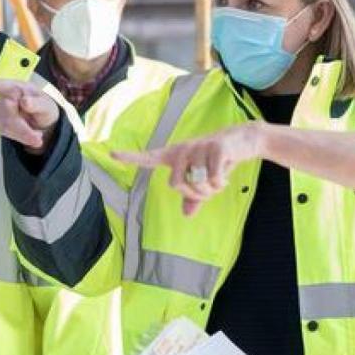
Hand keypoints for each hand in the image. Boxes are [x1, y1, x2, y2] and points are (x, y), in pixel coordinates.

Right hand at [0, 73, 60, 152]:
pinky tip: (28, 134)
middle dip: (22, 128)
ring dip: (22, 134)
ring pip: (5, 125)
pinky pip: (5, 132)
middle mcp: (4, 96)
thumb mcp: (47, 106)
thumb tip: (24, 101)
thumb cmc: (45, 109)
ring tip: (36, 135)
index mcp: (16, 87)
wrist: (43, 124)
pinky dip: (19, 137)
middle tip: (37, 137)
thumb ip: (37, 104)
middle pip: (6, 113)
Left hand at [113, 122, 264, 215]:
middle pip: (177, 185)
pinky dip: (221, 184)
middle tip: (208, 189)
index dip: (131, 157)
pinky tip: (226, 176)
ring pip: (197, 184)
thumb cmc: (219, 161)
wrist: (243, 139)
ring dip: (211, 190)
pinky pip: (213, 179)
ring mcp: (198, 147)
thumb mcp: (205, 180)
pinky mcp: (215, 148)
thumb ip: (194, 198)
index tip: (112, 154)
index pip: (149, 157)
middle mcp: (183, 149)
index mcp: (175, 155)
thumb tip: (186, 214)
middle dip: (195, 194)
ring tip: (219, 180)